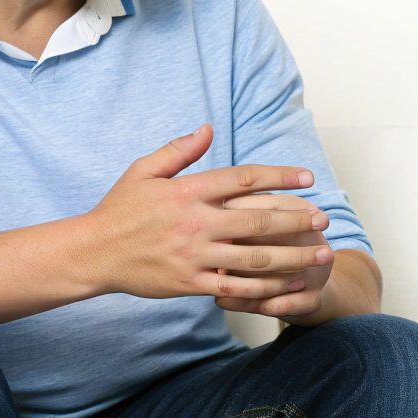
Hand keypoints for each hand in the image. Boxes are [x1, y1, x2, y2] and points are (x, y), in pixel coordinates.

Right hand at [81, 124, 334, 302]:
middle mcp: (196, 223)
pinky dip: (267, 288)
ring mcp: (195, 256)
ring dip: (294, 257)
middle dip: (297, 220)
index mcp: (188, 191)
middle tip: (324, 220)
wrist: (93, 253)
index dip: (280, 177)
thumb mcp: (144, 170)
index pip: (243, 179)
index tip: (308, 178)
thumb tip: (209, 129)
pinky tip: (291, 286)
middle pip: (258, 220)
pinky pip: (236, 288)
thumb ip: (179, 150)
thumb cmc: (120, 210)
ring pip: (255, 258)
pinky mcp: (190, 284)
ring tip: (322, 255)